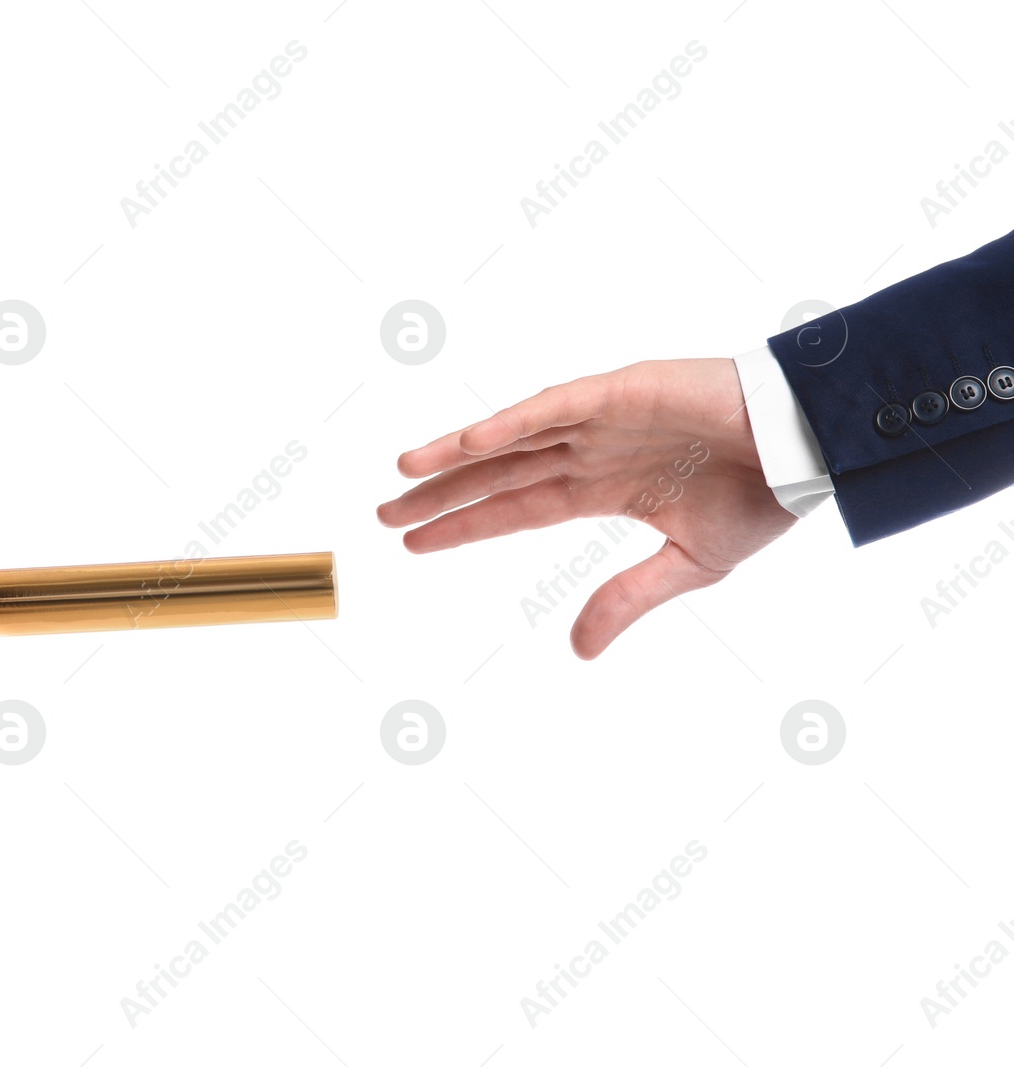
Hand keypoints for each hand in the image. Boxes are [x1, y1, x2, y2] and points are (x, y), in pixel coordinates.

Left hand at [377, 358, 796, 658]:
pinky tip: (467, 442)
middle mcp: (589, 450)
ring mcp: (599, 418)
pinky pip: (553, 406)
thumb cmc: (763, 497)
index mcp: (601, 489)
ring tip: (404, 471)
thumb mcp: (688, 564)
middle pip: (496, 474)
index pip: (513, 509)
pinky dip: (509, 422)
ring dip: (456, 453)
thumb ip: (625, 600)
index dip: (462, 525)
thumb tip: (576, 651)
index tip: (413, 543)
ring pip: (510, 437)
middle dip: (440, 493)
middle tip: (384, 513)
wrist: (812, 450)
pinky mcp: (620, 390)